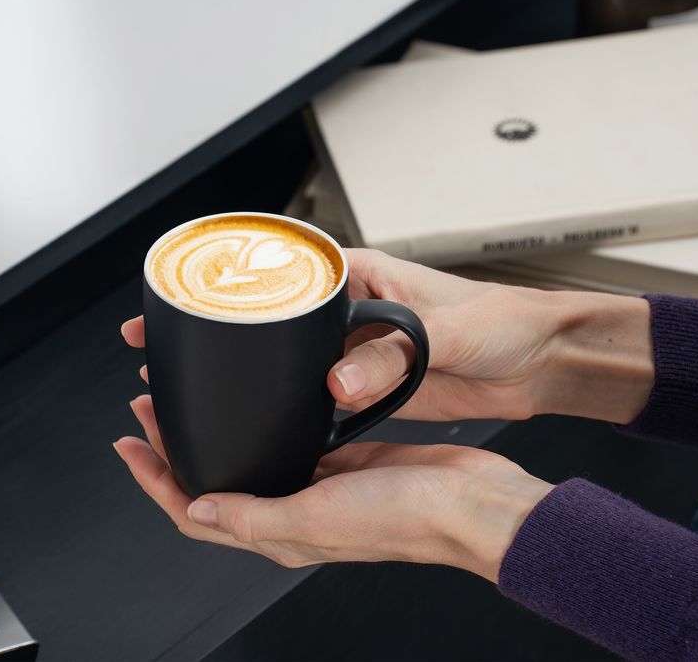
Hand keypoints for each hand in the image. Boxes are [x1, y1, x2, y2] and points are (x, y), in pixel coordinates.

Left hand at [114, 395, 552, 581]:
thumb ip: (255, 515)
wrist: (468, 501)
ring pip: (246, 459)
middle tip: (147, 411)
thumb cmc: (406, 516)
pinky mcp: (342, 458)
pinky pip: (288, 441)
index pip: (194, 512)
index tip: (127, 444)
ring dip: (212, 435)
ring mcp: (316, 483)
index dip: (153, 481)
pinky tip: (254, 400)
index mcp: (278, 531)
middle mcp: (291, 509)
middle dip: (173, 451)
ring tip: (187, 404)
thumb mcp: (317, 518)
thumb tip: (198, 509)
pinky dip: (259, 423)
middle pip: (213, 482)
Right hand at [123, 248, 653, 423]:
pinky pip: (315, 398)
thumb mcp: (444, 329)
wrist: (537, 360)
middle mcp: (345, 311)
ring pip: (282, 364)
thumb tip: (340, 385)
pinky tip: (260, 420)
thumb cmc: (502, 321)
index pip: (270, 275)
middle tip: (160, 352)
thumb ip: (392, 355)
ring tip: (196, 390)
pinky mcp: (368, 388)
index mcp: (354, 277)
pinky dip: (289, 408)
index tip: (170, 302)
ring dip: (246, 377)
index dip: (216, 287)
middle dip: (214, 335)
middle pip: (263, 322)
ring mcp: (352, 352)